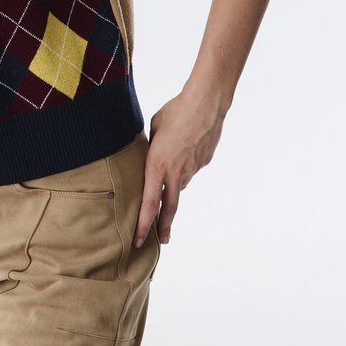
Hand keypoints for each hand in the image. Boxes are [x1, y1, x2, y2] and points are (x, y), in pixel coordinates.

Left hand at [134, 88, 224, 247]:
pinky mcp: (203, 162)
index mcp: (157, 165)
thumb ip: (151, 149)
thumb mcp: (153, 130)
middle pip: (169, 207)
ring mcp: (192, 169)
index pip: (149, 202)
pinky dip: (186, 164)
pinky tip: (187, 145)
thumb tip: (152, 158)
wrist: (205, 104)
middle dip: (163, 227)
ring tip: (173, 157)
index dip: (143, 223)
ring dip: (173, 180)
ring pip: (180, 183)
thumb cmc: (175, 111)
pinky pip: (191, 169)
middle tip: (160, 241)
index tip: (139, 239)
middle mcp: (175, 172)